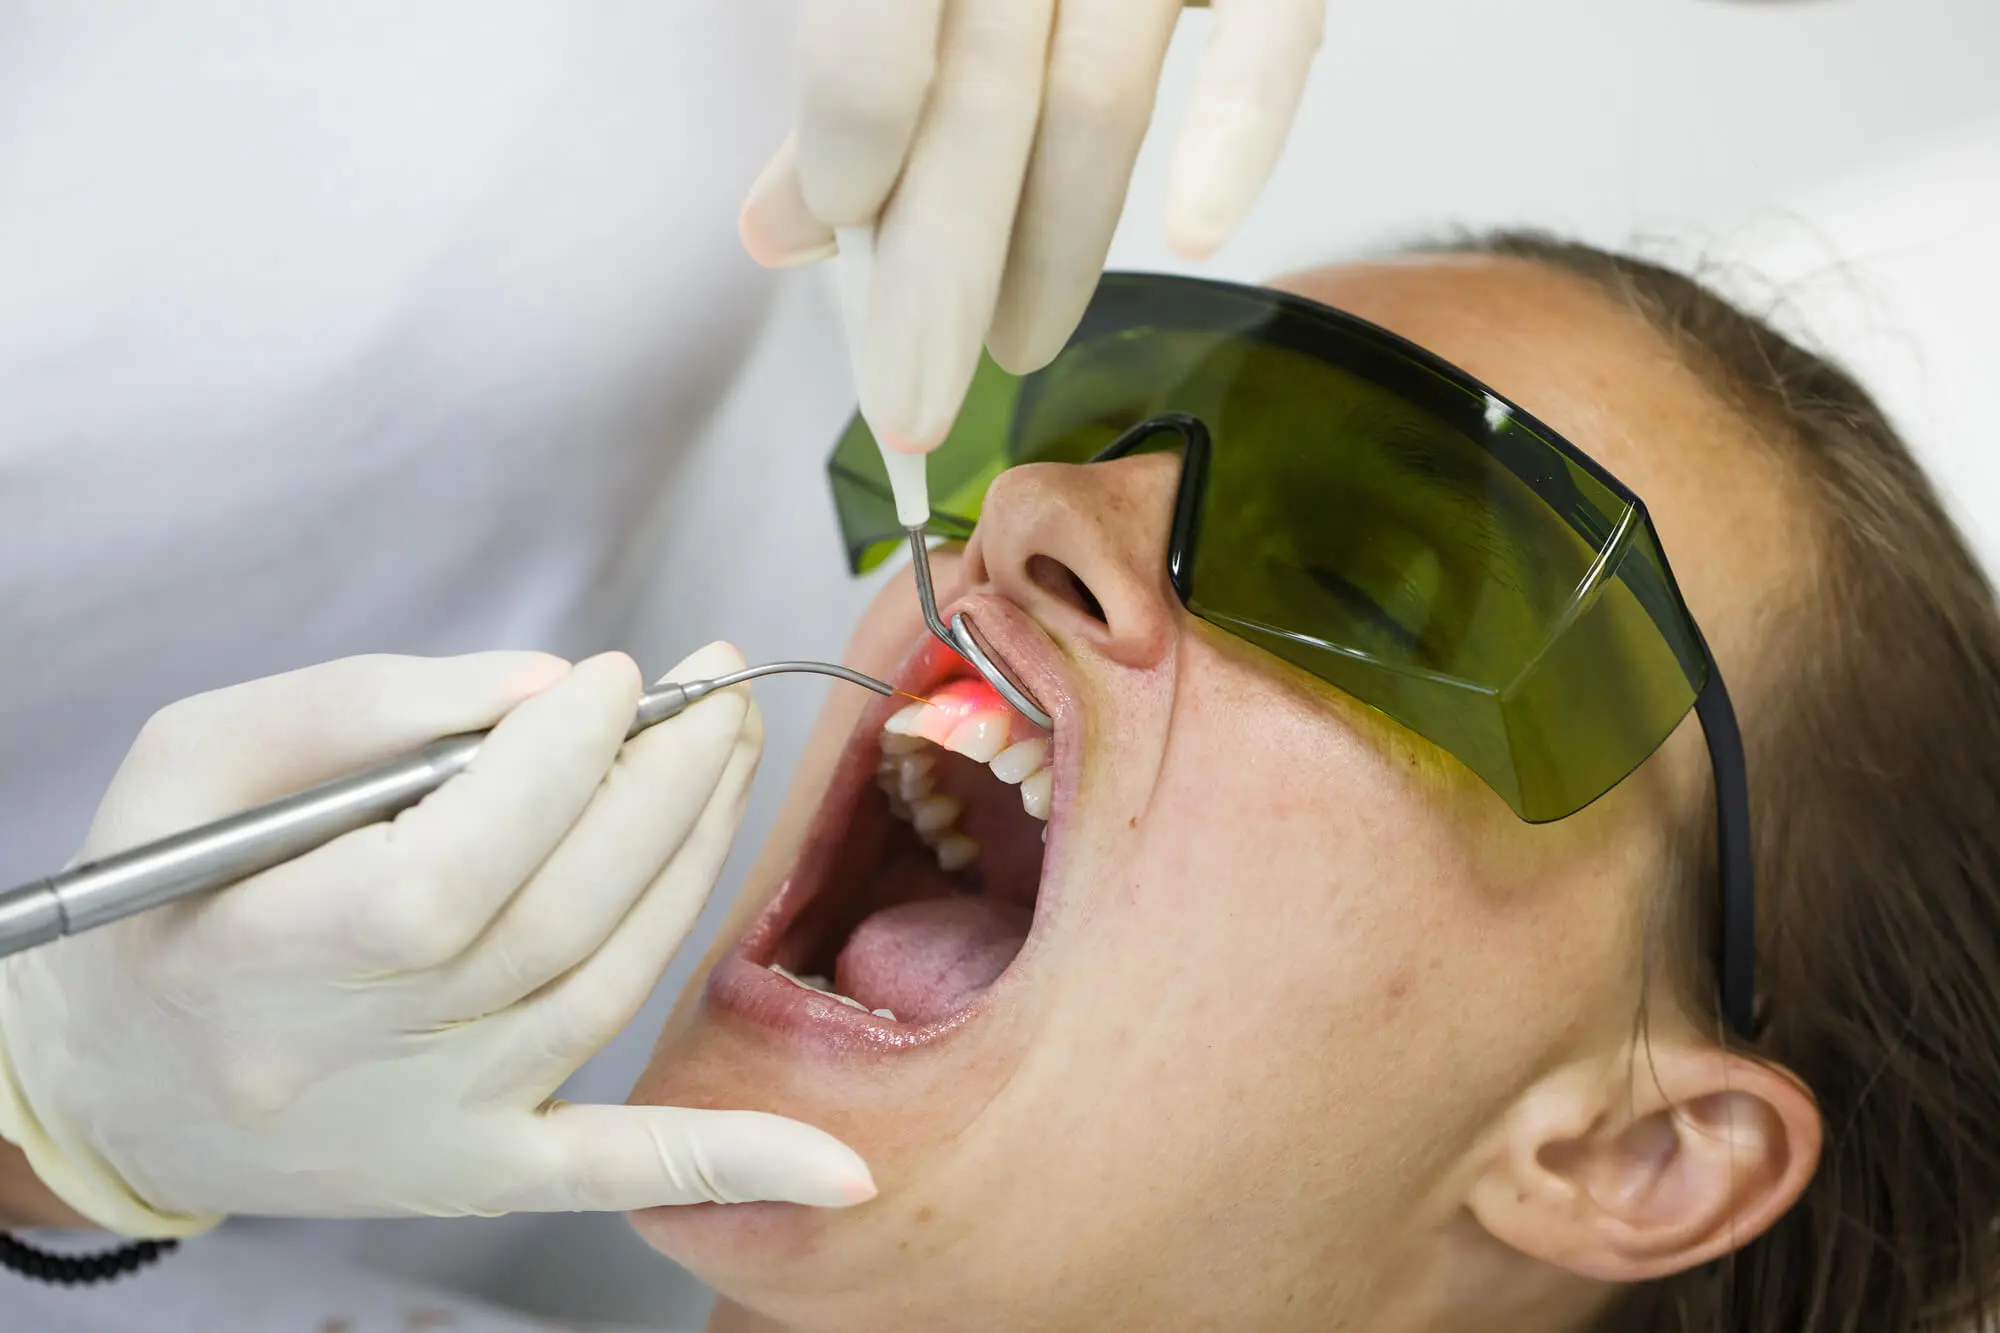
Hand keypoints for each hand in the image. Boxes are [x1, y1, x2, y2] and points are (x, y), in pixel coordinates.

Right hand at [0, 646, 872, 1236]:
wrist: (123, 1075)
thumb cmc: (162, 896)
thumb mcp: (204, 757)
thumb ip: (371, 709)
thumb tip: (547, 688)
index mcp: (263, 957)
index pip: (448, 874)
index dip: (553, 770)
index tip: (618, 678)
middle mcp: (356, 1063)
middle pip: (554, 921)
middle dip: (660, 787)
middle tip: (719, 689)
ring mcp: (432, 1129)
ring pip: (605, 988)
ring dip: (693, 862)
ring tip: (733, 752)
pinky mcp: (477, 1171)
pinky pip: (616, 1175)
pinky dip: (732, 1163)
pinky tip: (839, 1171)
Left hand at [740, 0, 1326, 452]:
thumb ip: (849, 62)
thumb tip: (779, 233)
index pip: (877, 32)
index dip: (852, 145)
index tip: (840, 240)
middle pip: (980, 99)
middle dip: (940, 273)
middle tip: (912, 408)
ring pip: (1100, 98)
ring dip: (1054, 249)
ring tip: (1015, 355)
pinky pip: (1270, 35)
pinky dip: (1238, 132)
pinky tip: (1195, 237)